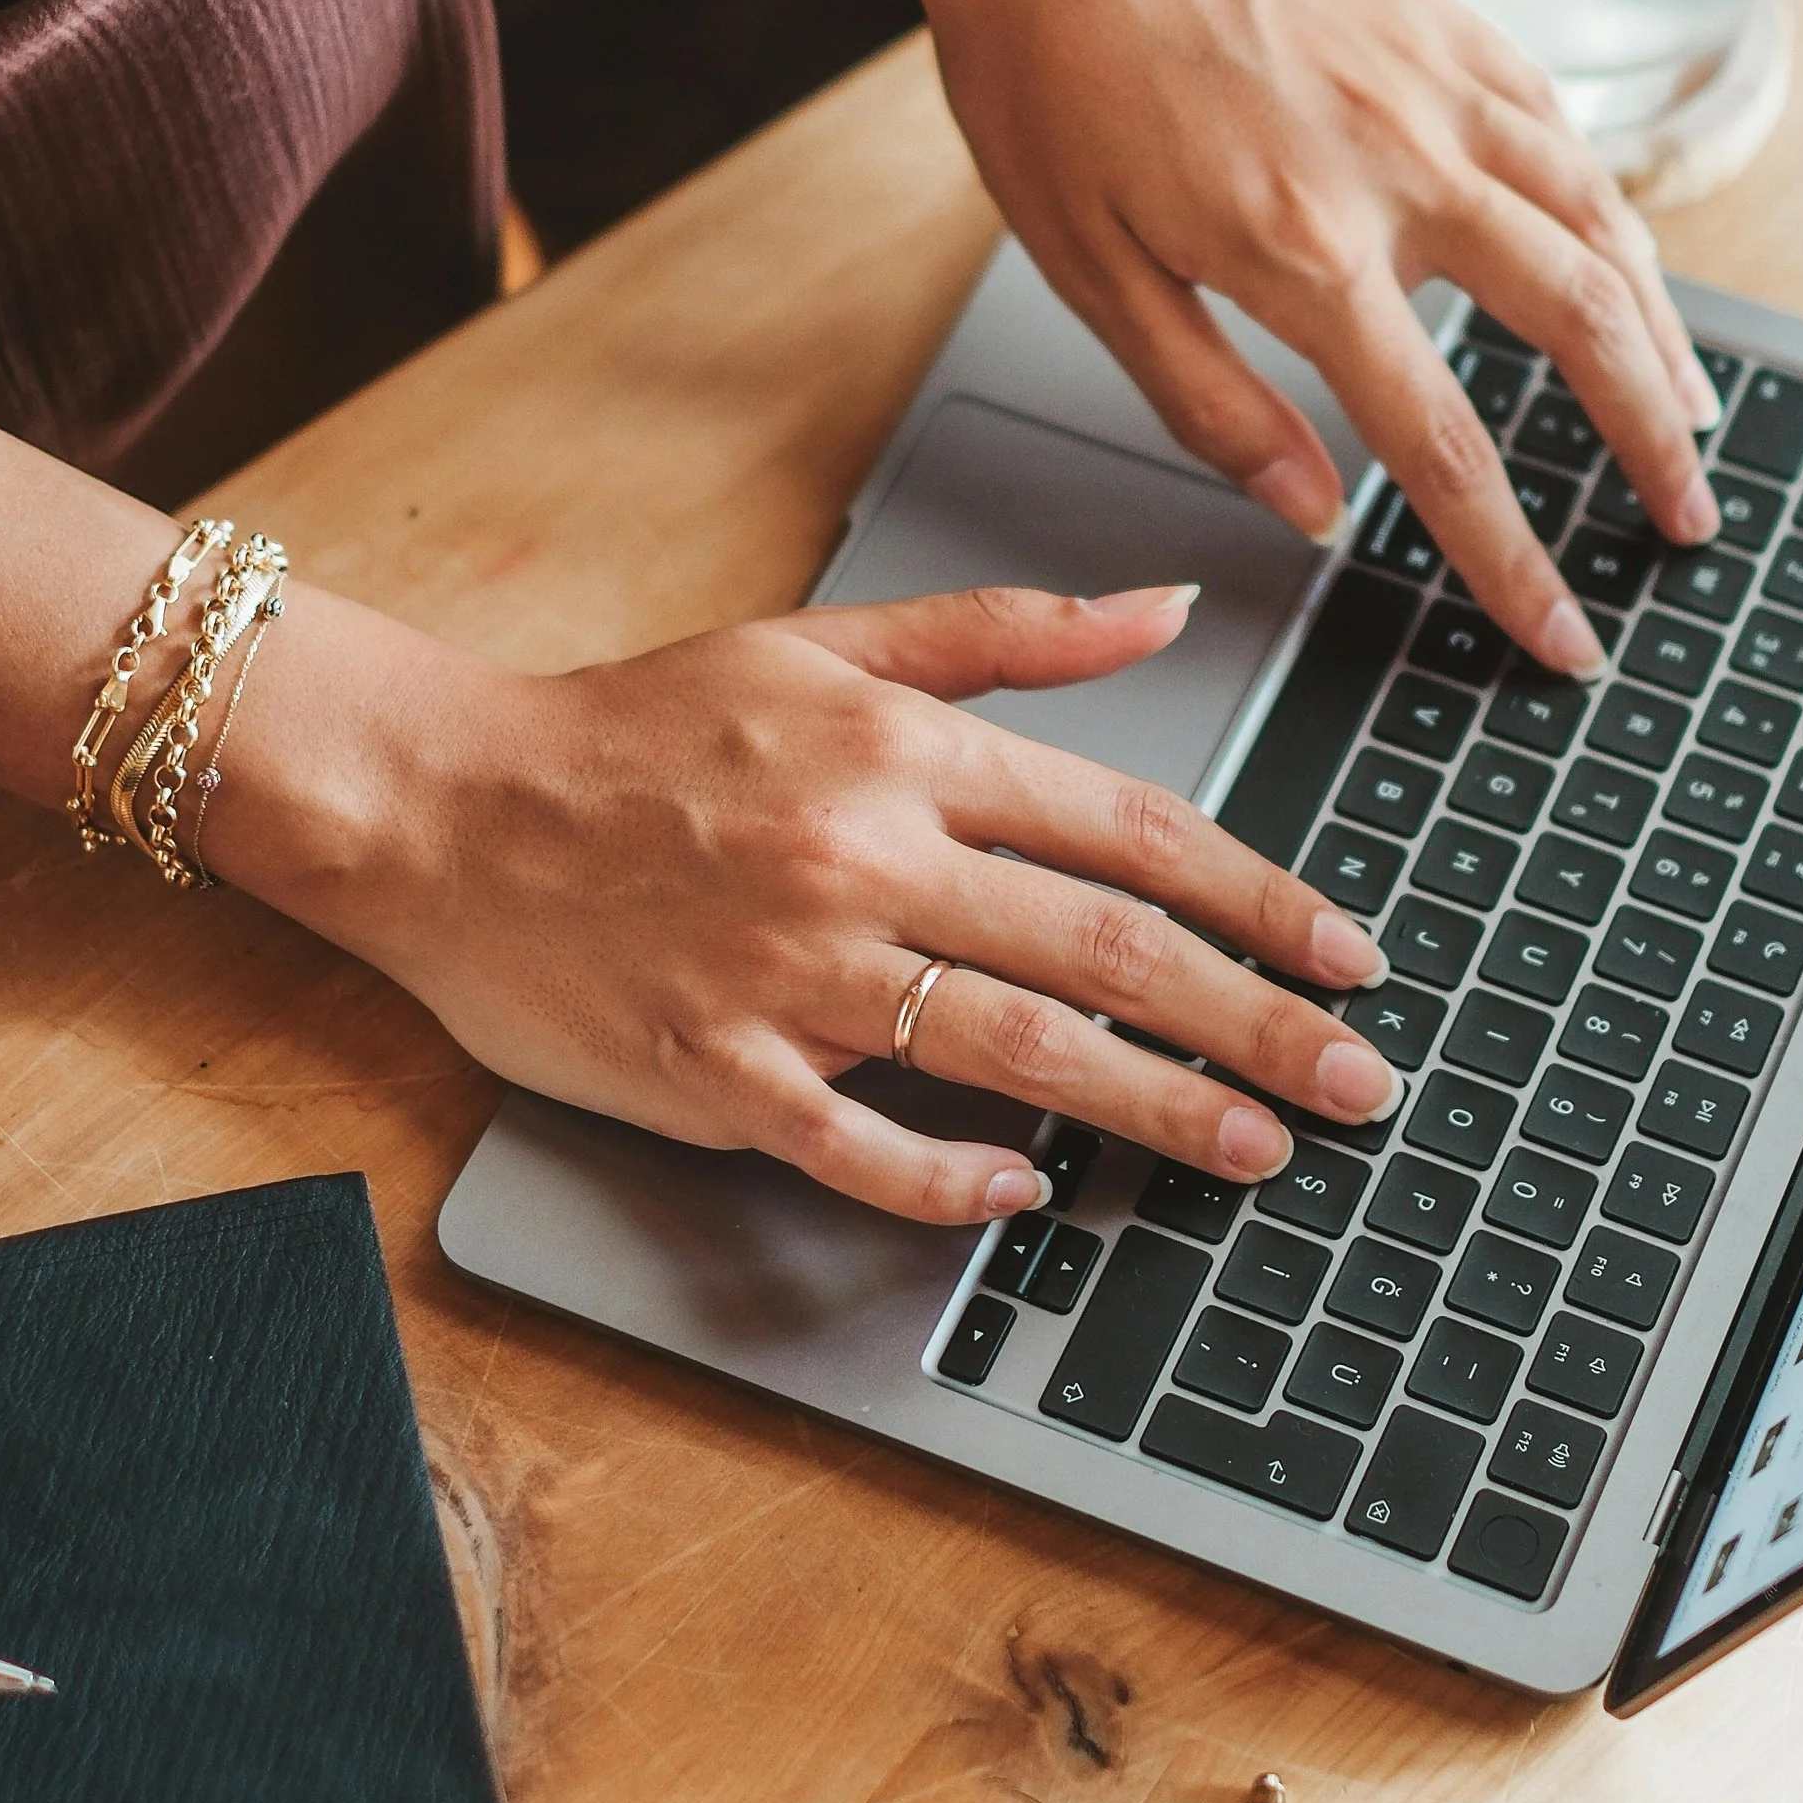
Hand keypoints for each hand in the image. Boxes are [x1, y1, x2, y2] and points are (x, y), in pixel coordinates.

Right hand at [251, 581, 1397, 1223]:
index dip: (1262, 897)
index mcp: (904, 753)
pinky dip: (948, 1177)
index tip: (1351, 955)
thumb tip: (1169, 604)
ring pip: (1016, 1050)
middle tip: (1360, 1085)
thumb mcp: (827, 640)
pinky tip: (1026, 1199)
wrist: (443, 802)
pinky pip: (857, 1143)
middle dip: (1257, 1025)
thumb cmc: (640, 729)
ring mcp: (792, 973)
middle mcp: (866, 858)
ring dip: (1156, 1109)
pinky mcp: (715, 1070)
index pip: (1130, 831)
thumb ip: (1007, 633)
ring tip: (1255, 1151)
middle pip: (1107, 953)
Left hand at [888, 0, 1723, 674]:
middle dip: (1650, 443)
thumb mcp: (1088, 269)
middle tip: (1687, 523)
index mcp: (1306, 253)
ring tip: (1686, 410)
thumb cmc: (1042, 69)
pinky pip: (1562, 128)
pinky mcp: (1442, 15)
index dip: (1517, 558)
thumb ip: (1210, 404)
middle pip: (1581, 328)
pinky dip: (1612, 209)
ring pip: (1601, 222)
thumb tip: (1313, 512)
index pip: (1448, 447)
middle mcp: (1402, 166)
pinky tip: (1621, 254)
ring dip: (1660, 330)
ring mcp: (1436, 81)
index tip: (1564, 633)